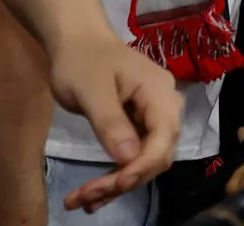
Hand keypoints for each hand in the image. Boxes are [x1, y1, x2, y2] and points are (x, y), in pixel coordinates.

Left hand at [47, 31, 183, 212]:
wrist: (78, 42)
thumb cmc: (82, 60)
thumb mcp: (91, 89)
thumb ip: (110, 122)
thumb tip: (128, 158)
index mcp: (160, 93)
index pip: (163, 138)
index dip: (142, 166)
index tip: (112, 186)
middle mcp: (165, 107)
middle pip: (158, 154)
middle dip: (126, 180)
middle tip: (85, 199)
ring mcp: (153, 116)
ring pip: (147, 159)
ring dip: (118, 183)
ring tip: (83, 202)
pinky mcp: (140, 124)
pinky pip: (135, 155)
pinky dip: (116, 175)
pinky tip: (93, 191)